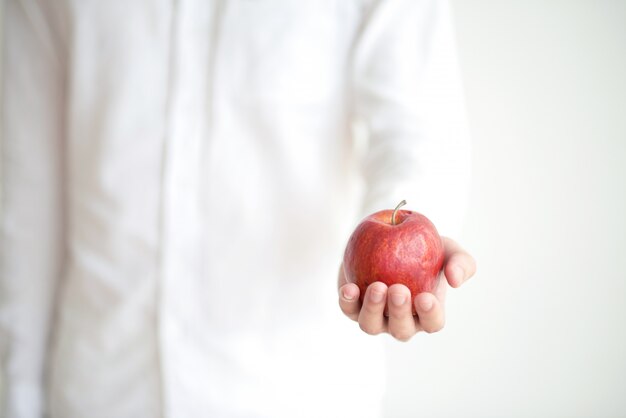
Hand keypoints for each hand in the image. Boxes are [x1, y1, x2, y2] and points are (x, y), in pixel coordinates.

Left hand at [337, 237, 475, 341]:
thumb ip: (461, 262)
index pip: (433, 323)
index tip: (426, 298)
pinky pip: (348, 309)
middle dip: (399, 313)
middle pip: (401, 330)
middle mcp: (401, 321)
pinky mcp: (353, 306)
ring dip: (373, 309)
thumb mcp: (448, 248)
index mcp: (426, 312)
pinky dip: (347, 301)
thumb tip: (455, 280)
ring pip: (371, 326)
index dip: (430, 315)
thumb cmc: (424, 248)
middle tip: (398, 290)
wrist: (388, 238)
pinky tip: (350, 287)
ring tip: (377, 286)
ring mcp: (376, 317)